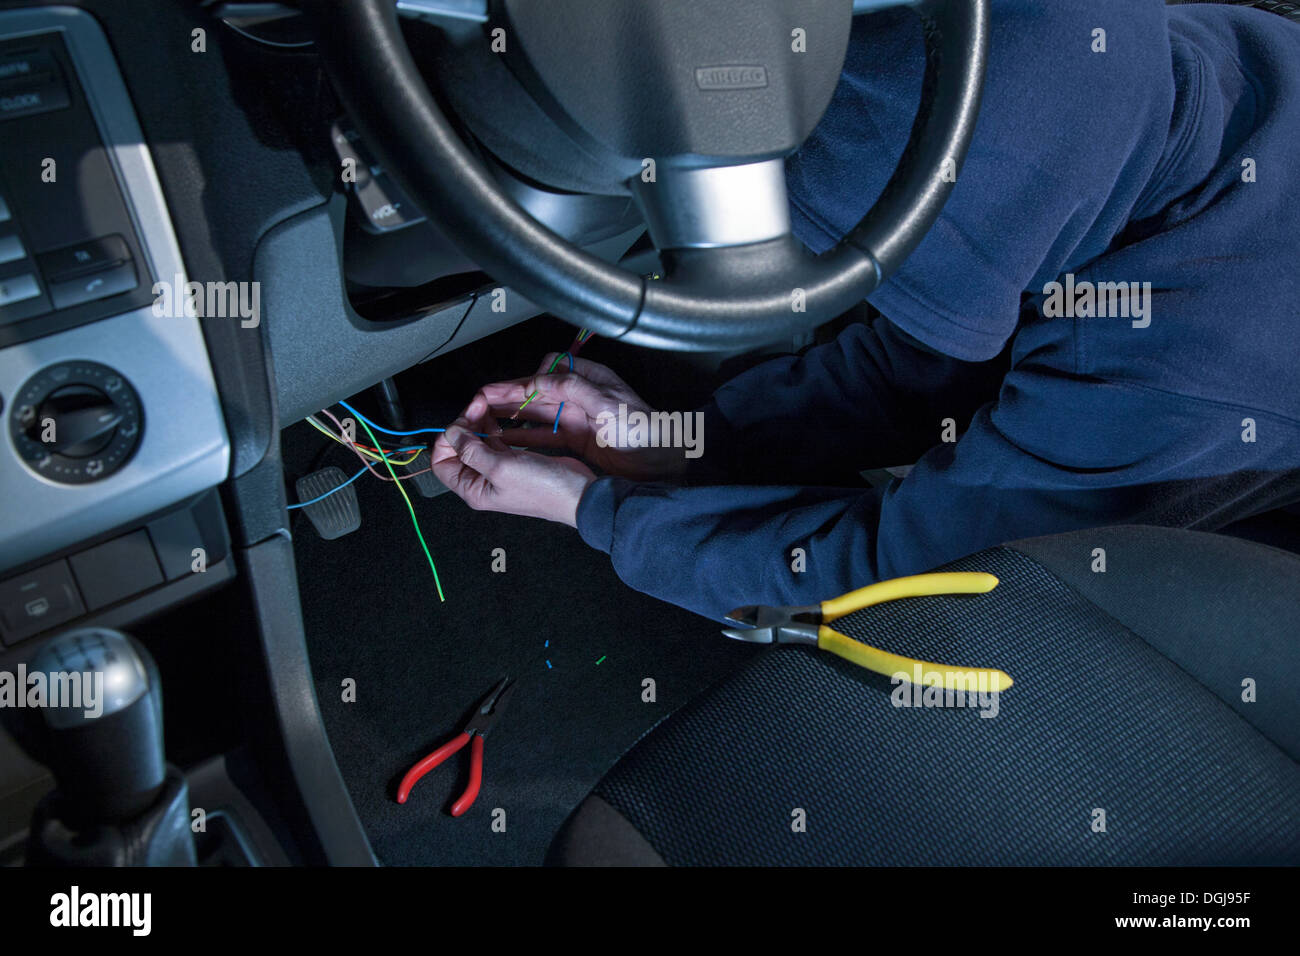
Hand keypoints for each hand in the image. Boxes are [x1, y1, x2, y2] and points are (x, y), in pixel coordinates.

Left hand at [431, 395, 595, 525]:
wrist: (577, 494)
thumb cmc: (543, 489)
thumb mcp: (501, 467)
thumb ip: (471, 450)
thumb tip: (451, 432)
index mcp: (473, 489)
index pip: (441, 462)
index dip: (446, 439)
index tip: (461, 421)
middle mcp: (482, 481)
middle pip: (458, 448)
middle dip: (464, 424)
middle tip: (478, 405)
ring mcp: (498, 470)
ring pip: (477, 441)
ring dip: (479, 422)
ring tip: (487, 406)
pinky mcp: (514, 461)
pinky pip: (495, 441)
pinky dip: (494, 427)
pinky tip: (500, 418)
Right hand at [471, 354, 689, 480]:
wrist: (662, 461)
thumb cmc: (644, 430)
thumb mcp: (607, 404)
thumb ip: (572, 389)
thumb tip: (540, 380)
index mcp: (589, 379)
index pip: (548, 371)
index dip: (524, 381)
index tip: (504, 393)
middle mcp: (581, 396)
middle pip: (536, 392)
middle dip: (507, 397)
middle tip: (478, 403)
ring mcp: (578, 417)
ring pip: (536, 413)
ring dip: (511, 417)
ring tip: (484, 422)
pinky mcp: (577, 438)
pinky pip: (544, 434)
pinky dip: (525, 436)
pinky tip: (507, 440)